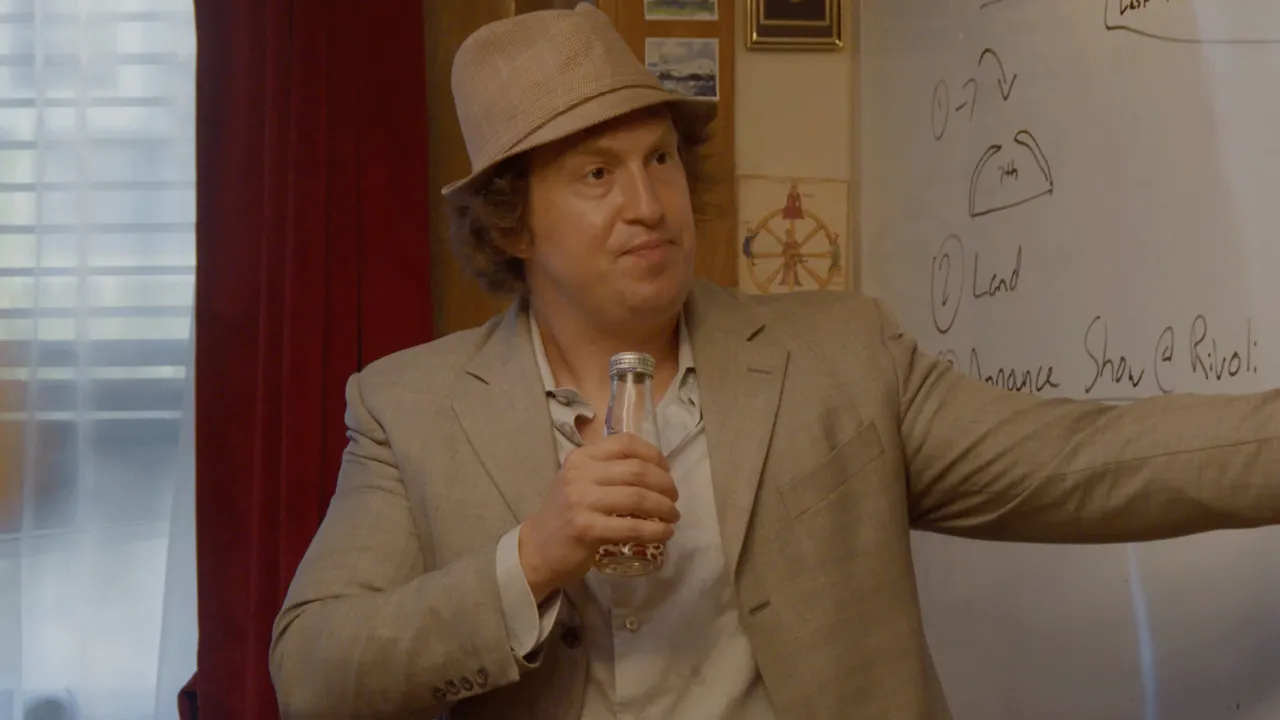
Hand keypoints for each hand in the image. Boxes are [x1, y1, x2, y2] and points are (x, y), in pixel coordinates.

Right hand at [518, 432, 678, 600]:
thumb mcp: (579, 481)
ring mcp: (581, 501)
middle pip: (637, 470)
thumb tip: (654, 469)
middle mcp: (580, 474)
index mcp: (581, 457)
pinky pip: (632, 527)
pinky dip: (656, 531)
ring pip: (638, 497)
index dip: (654, 455)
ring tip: (673, 516)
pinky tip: (665, 533)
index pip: (625, 443)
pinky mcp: (586, 529)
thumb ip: (607, 470)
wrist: (536, 549)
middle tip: (674, 498)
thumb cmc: (565, 514)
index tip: (666, 471)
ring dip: (664, 508)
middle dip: (665, 484)